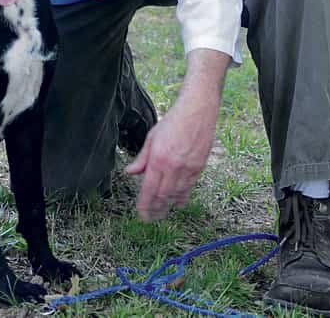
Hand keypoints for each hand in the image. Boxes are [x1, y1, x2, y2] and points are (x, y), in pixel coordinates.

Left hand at [124, 48, 227, 220]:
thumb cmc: (173, 121)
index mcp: (159, 159)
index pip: (149, 189)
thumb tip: (130, 172)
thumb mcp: (152, 137)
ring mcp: (188, 168)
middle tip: (150, 218)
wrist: (197, 111)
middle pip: (163, 195)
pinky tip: (177, 203)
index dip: (144, 205)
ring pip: (176, 194)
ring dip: (168, 206)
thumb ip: (142, 158)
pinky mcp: (199, 167)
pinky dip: (182, 197)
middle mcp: (173, 167)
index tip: (141, 214)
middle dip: (155, 209)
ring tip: (161, 214)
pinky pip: (189, 188)